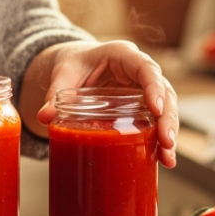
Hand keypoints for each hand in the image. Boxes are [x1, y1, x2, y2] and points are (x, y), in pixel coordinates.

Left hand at [24, 40, 178, 167]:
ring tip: (167, 158)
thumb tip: (45, 117)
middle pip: (164, 91)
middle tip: (166, 142)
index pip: (146, 68)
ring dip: (169, 132)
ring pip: (166, 108)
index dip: (154, 87)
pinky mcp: (142, 107)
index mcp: (123, 55)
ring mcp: (144, 90)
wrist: (76, 67)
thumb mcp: (63, 74)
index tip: (156, 109)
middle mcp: (139, 72)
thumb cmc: (73, 64)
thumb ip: (55, 94)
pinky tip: (163, 160)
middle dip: (168, 118)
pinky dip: (160, 140)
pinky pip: (156, 121)